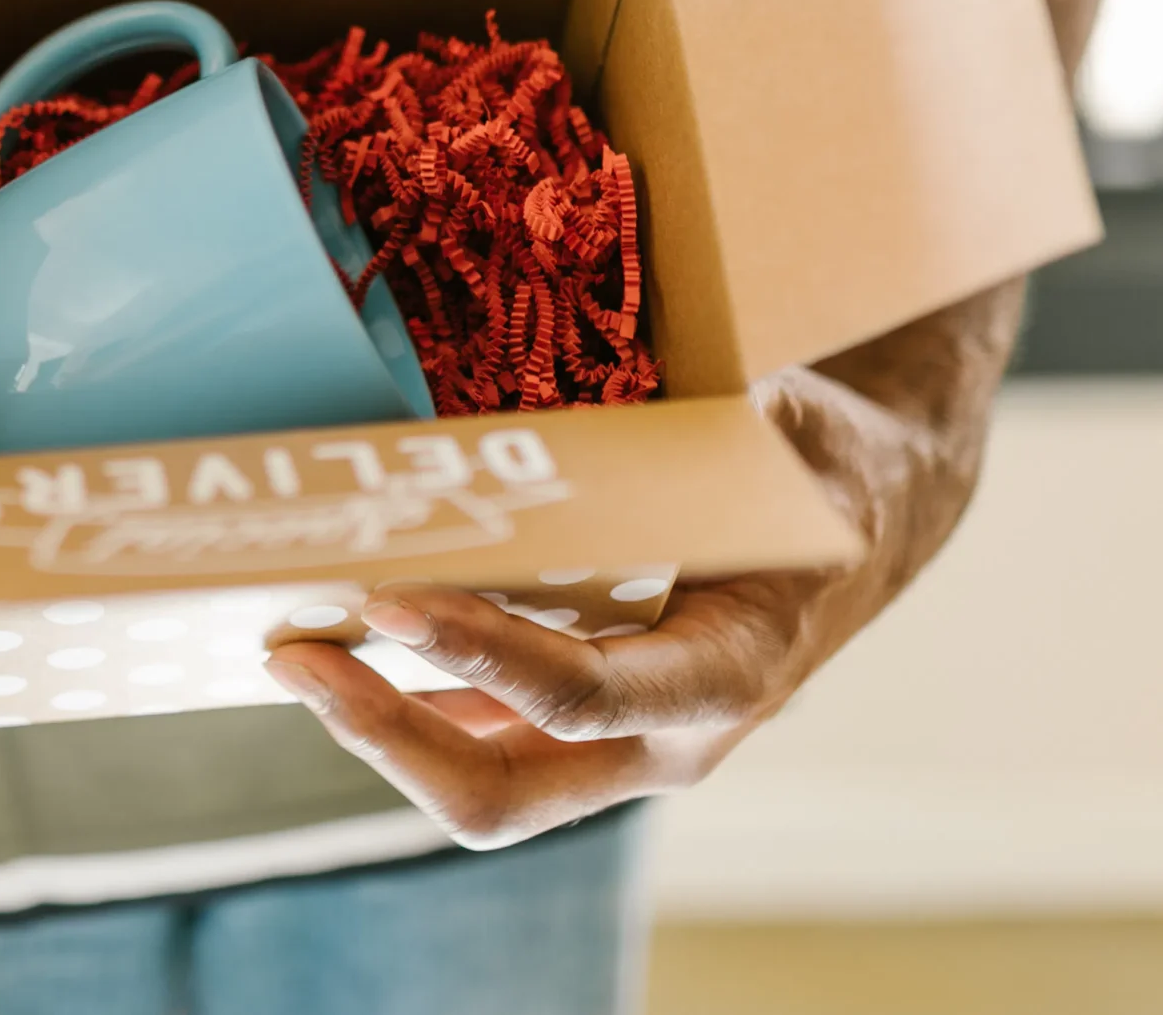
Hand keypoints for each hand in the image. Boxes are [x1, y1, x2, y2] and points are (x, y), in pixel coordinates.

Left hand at [264, 291, 1016, 848]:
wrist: (876, 510)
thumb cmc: (820, 464)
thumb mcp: (778, 432)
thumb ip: (691, 427)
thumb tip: (576, 369)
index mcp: (726, 671)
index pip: (578, 694)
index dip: (476, 655)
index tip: (385, 601)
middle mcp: (666, 737)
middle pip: (497, 791)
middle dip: (383, 732)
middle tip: (293, 652)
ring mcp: (619, 744)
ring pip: (476, 780)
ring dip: (377, 724)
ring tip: (287, 645)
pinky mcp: (582, 724)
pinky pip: (482, 740)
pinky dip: (407, 701)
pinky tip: (340, 639)